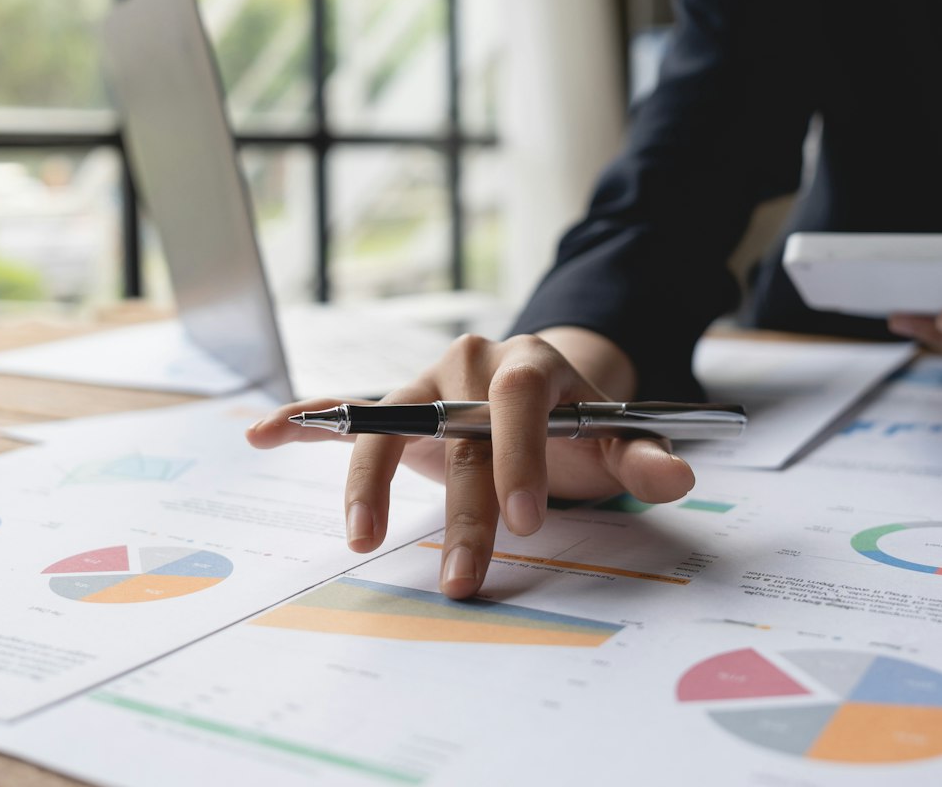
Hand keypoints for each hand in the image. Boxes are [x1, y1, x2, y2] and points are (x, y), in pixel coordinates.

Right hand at [245, 328, 695, 598]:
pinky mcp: (391, 405)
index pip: (522, 399)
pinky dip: (303, 419)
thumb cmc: (576, 421)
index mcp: (530, 363)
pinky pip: (342, 409)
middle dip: (459, 510)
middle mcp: (470, 365)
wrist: (541, 384)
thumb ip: (642, 457)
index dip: (522, 453)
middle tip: (460, 578)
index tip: (524, 518)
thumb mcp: (617, 437)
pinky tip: (264, 434)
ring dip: (369, 482)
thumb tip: (676, 477)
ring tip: (362, 539)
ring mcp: (422, 383)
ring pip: (387, 424)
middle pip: (456, 434)